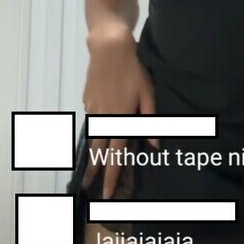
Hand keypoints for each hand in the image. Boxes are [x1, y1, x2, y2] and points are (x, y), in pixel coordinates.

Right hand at [81, 37, 159, 198]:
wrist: (110, 49)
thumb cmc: (134, 71)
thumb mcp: (148, 94)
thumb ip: (151, 120)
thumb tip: (154, 144)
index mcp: (121, 119)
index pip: (115, 156)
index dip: (112, 176)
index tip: (107, 194)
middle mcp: (104, 118)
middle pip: (97, 151)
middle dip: (94, 172)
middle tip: (89, 188)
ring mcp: (93, 109)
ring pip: (93, 136)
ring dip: (93, 153)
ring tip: (92, 168)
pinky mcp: (88, 100)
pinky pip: (93, 119)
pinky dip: (96, 128)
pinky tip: (102, 127)